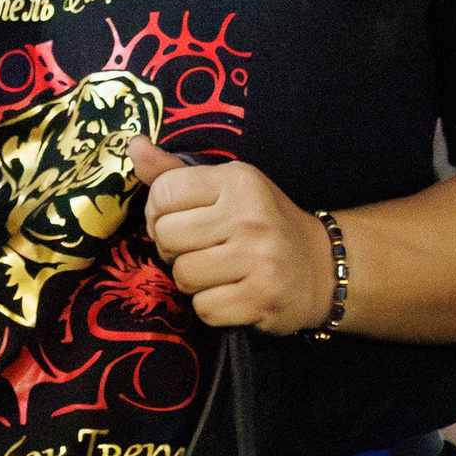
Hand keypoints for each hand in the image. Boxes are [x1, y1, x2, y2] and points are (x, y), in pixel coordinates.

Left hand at [127, 139, 336, 333]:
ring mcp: (258, 259)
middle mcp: (249, 216)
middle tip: (200, 250)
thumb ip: (175, 172)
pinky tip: (232, 293)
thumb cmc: (264, 224)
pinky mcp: (261, 299)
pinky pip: (203, 308)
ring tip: (218, 272)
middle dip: (174, 249)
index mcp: (238, 180)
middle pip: (166, 237)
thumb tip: (133, 146)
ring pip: (182, 276)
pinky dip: (211, 307)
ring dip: (193, 281)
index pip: (163, 192)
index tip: (180, 222)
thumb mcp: (227, 188)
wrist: (322, 268)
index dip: (159, 213)